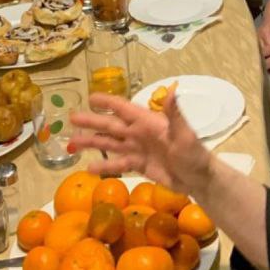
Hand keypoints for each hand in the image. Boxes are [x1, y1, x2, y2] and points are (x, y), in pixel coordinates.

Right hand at [69, 90, 211, 198]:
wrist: (198, 179)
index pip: (124, 109)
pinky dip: (104, 166)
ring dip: (92, 143)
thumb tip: (171, 91)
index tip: (90, 97)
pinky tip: (89, 168)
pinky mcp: (139, 165)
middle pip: (111, 126)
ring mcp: (138, 149)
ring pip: (110, 145)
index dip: (108, 103)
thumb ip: (175, 114)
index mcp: (148, 122)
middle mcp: (139, 133)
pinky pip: (118, 164)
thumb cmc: (193, 154)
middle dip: (91, 122)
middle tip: (71, 118)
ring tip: (71, 144)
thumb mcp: (185, 134)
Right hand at [257, 0, 269, 53]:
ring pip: (260, 50)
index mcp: (265, 32)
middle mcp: (258, 36)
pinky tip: (268, 57)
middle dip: (268, 56)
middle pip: (263, 50)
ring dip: (265, 55)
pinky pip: (260, 48)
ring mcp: (256, 38)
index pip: (268, 46)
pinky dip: (264, 52)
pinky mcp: (257, 39)